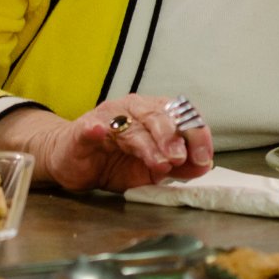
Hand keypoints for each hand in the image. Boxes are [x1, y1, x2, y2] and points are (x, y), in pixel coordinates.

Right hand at [36, 95, 214, 192]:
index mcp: (154, 114)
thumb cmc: (114, 162)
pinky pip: (90, 128)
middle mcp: (133, 110)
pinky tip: (98, 132)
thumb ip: (178, 167)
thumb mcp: (151, 169)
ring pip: (130, 126)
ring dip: (146, 144)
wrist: (74, 162)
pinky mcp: (82, 131)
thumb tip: (205, 166)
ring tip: (158, 162)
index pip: (181, 115)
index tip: (204, 157)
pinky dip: (94, 130)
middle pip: (157, 116)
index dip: (196, 134)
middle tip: (179, 158)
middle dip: (172, 138)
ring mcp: (107, 118)